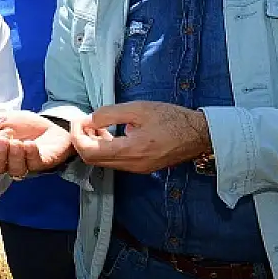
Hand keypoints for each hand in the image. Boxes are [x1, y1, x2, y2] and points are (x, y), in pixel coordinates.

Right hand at [0, 111, 75, 176]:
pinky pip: (33, 164)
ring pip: (12, 170)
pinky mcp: (40, 164)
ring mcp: (23, 165)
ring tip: (17, 142)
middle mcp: (5, 162)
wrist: (51, 124)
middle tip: (0, 140)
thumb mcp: (1, 119)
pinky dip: (30, 154)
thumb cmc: (24, 125)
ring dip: (13, 155)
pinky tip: (29, 144)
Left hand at [73, 101, 210, 173]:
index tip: (79, 120)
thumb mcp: (139, 109)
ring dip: (93, 145)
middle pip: (93, 160)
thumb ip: (110, 114)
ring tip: (96, 125)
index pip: (90, 152)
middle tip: (84, 122)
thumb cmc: (172, 119)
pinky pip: (115, 162)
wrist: (200, 134)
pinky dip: (105, 149)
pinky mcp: (141, 168)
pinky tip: (109, 134)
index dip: (78, 136)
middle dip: (82, 140)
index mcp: (131, 150)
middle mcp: (131, 165)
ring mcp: (136, 169)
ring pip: (103, 162)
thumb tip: (89, 120)